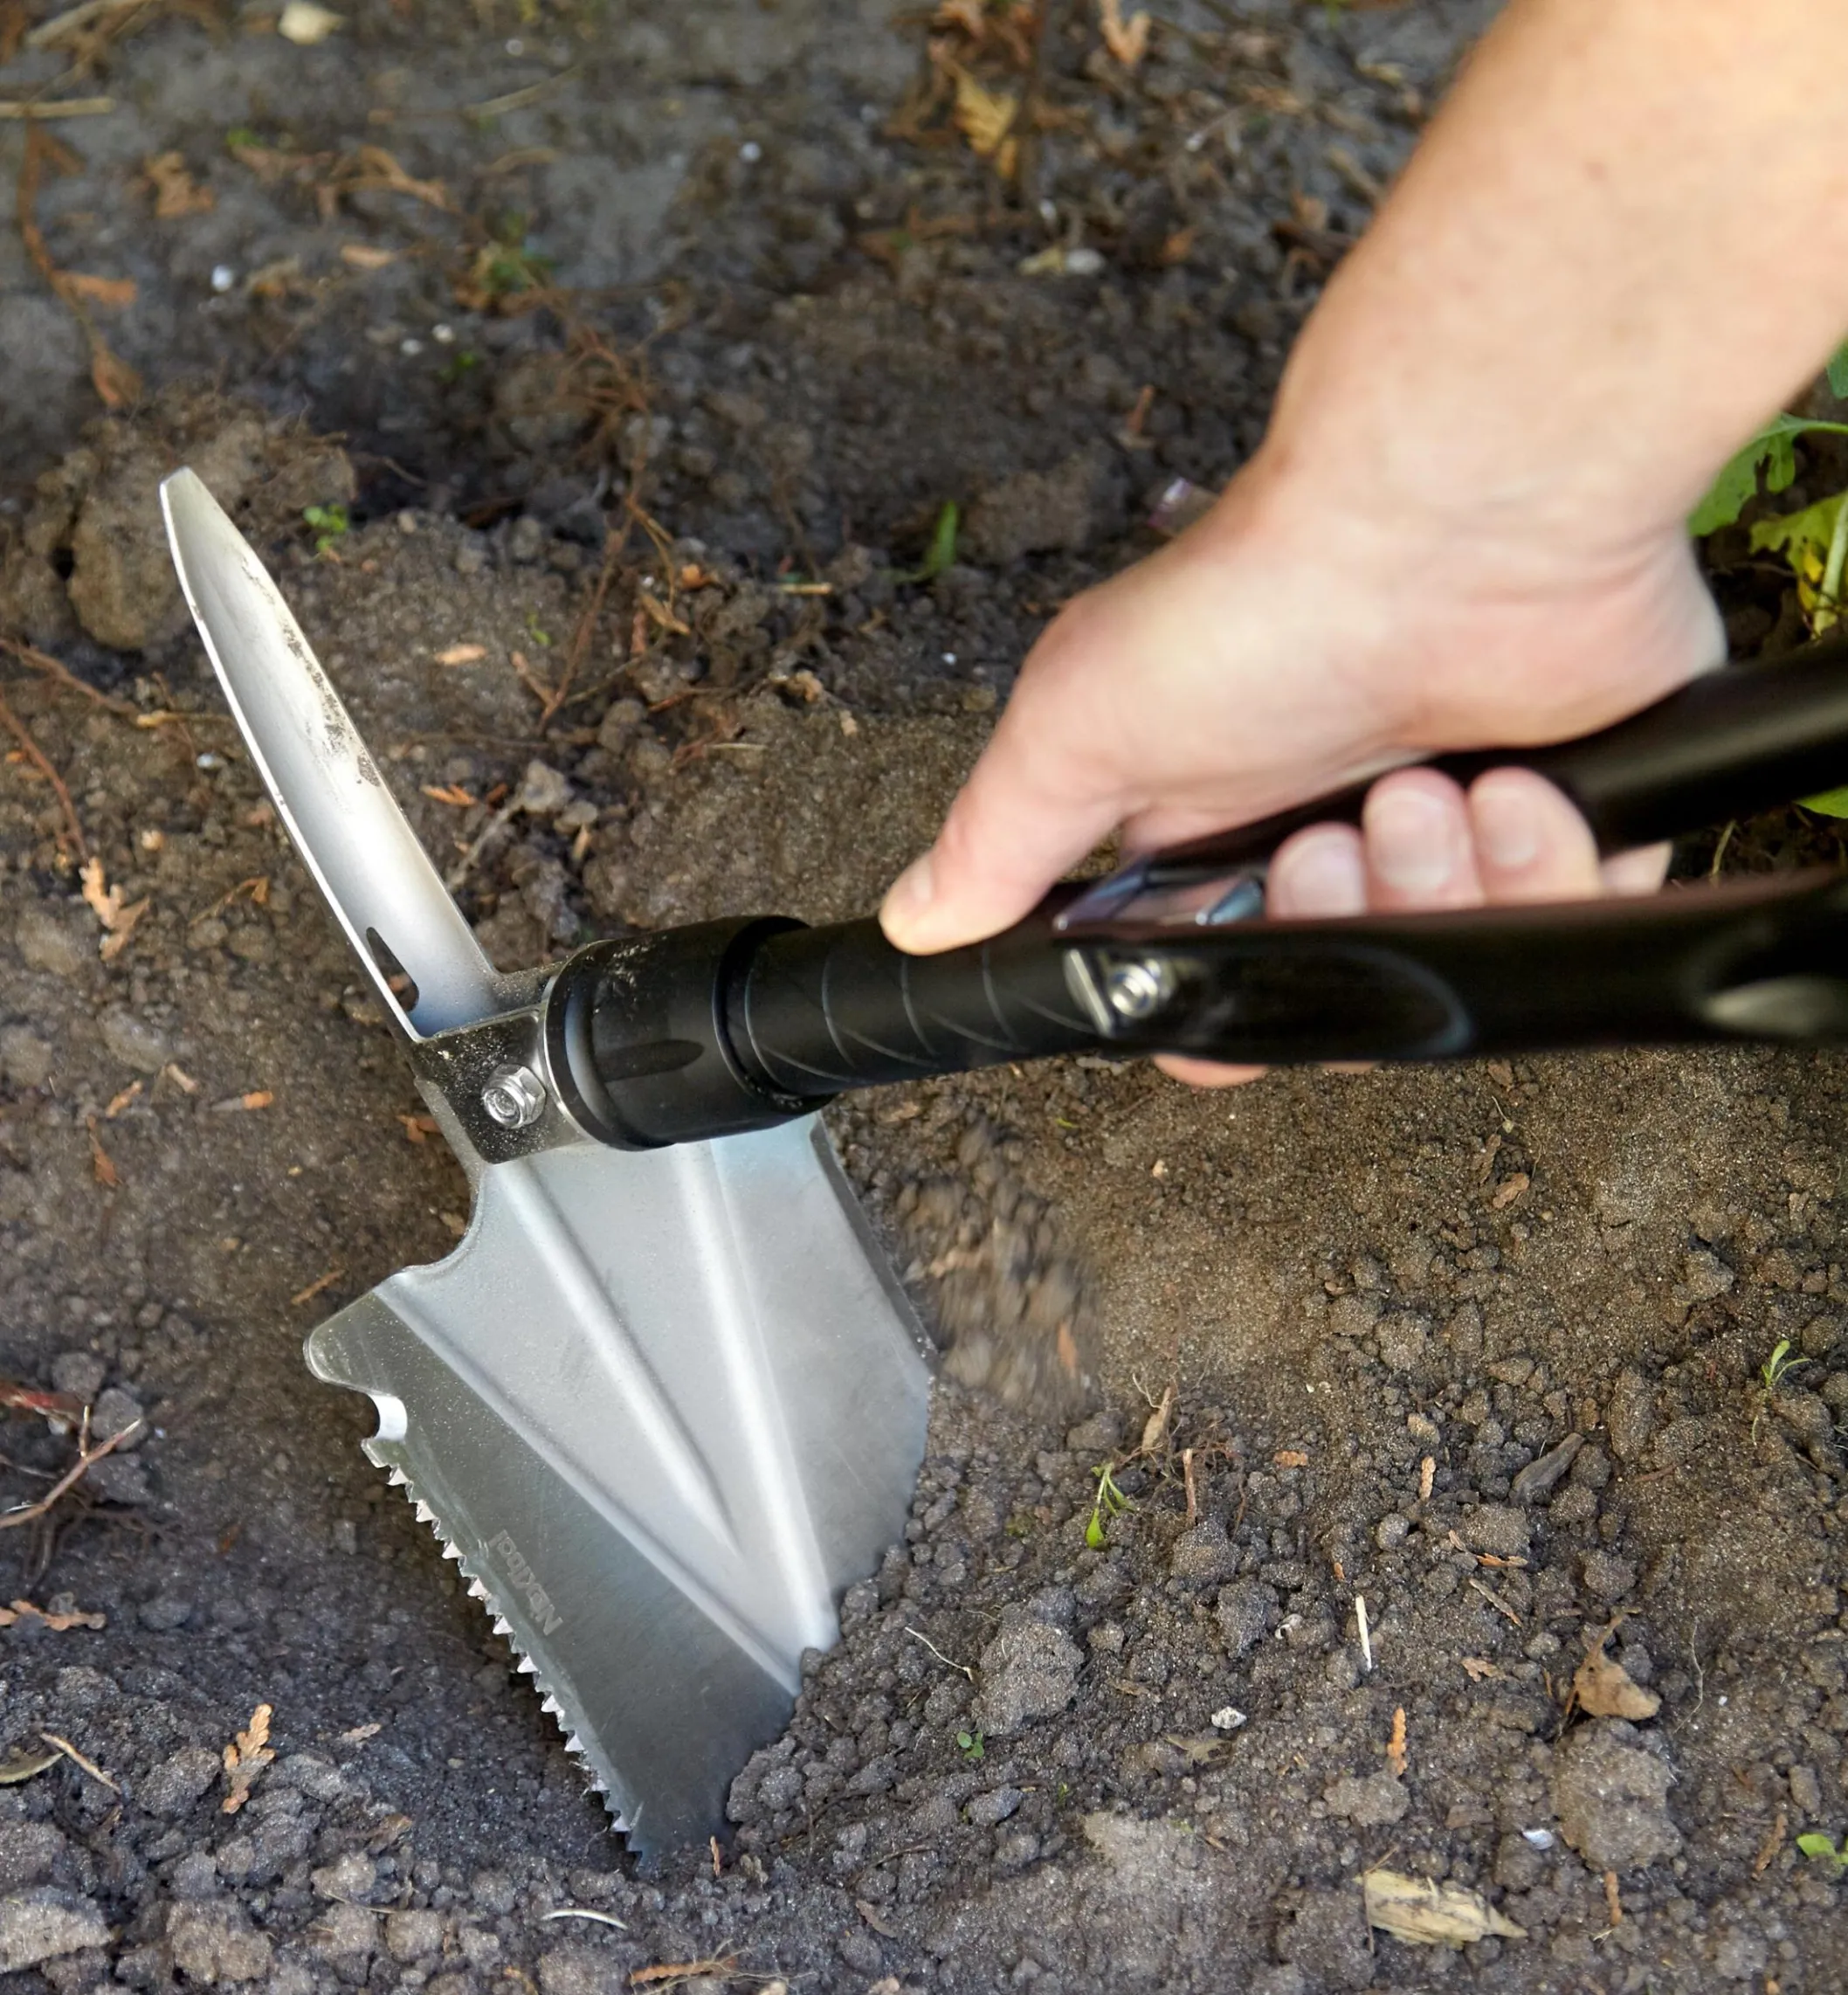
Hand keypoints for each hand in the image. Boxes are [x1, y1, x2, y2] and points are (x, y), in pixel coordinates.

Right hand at [878, 451, 1721, 1079]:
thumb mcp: (1079, 727)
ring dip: (1428, 886)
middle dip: (1330, 929)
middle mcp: (1326, 830)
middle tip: (1321, 841)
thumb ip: (996, 843)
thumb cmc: (1262, 604)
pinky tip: (1506, 786)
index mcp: (1209, 831)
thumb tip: (916, 923)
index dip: (1219, 1014)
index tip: (1221, 1000)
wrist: (1449, 518)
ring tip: (1419, 790)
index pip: (1208, 979)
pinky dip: (1538, 866)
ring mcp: (1450, 823)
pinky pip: (1567, 919)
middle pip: (1338, 985)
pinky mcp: (1570, 810)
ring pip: (1451, 958)